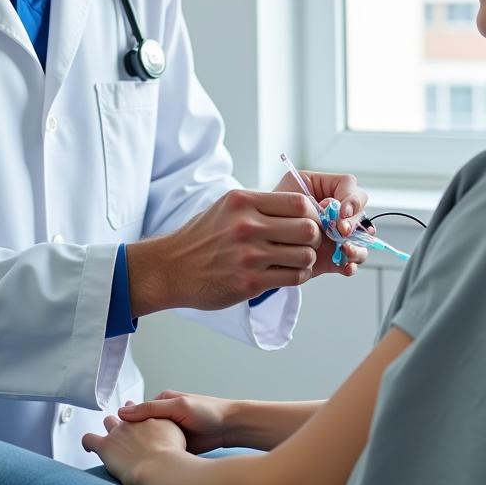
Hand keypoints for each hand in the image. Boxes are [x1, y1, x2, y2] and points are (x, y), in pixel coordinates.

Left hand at [82, 405, 185, 484]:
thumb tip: (170, 433)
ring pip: (108, 421)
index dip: (140, 418)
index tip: (141, 426)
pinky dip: (87, 442)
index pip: (142, 410)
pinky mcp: (105, 446)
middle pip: (124, 413)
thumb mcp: (179, 435)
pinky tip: (89, 447)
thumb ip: (171, 430)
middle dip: (124, 419)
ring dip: (109, 429)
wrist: (160, 467)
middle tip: (126, 433)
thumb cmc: (173, 455)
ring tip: (111, 440)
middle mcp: (133, 421)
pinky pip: (89, 439)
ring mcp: (118, 431)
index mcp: (150, 417)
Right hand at [117, 389, 232, 453]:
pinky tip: (150, 464)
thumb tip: (123, 412)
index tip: (117, 437)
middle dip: (135, 440)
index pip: (137, 413)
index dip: (127, 426)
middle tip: (124, 453)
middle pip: (142, 429)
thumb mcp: (178, 406)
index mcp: (162, 401)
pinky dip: (156, 455)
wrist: (230, 427)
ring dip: (145, 449)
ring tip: (134, 460)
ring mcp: (170, 430)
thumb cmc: (209, 411)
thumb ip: (152, 409)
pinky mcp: (177, 444)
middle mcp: (164, 415)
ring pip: (151, 441)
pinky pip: (162, 450)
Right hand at [127, 188, 322, 314]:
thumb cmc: (203, 236)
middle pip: (307, 228)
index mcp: (243, 202)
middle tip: (307, 241)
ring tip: (296, 259)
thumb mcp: (227, 207)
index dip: (313, 213)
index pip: (298, 202)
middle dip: (314, 236)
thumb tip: (302, 207)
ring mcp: (249, 255)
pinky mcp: (250, 282)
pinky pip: (293, 278)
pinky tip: (287, 273)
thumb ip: (260, 205)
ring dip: (306, 258)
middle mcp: (247, 226)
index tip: (311, 220)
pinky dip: (298, 275)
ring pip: (304, 255)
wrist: (171, 268)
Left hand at [273, 170, 372, 277]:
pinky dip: (352, 264)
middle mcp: (337, 210)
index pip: (349, 186)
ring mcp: (338, 233)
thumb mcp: (288, 195)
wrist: (261, 240)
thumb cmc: (272, 210)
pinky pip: (352, 261)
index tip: (342, 212)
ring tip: (345, 249)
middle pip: (359, 211)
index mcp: (326, 188)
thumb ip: (310, 200)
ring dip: (358, 244)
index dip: (350, 198)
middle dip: (354, 222)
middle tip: (342, 230)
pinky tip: (346, 266)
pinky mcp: (335, 255)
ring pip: (362, 238)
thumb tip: (332, 213)